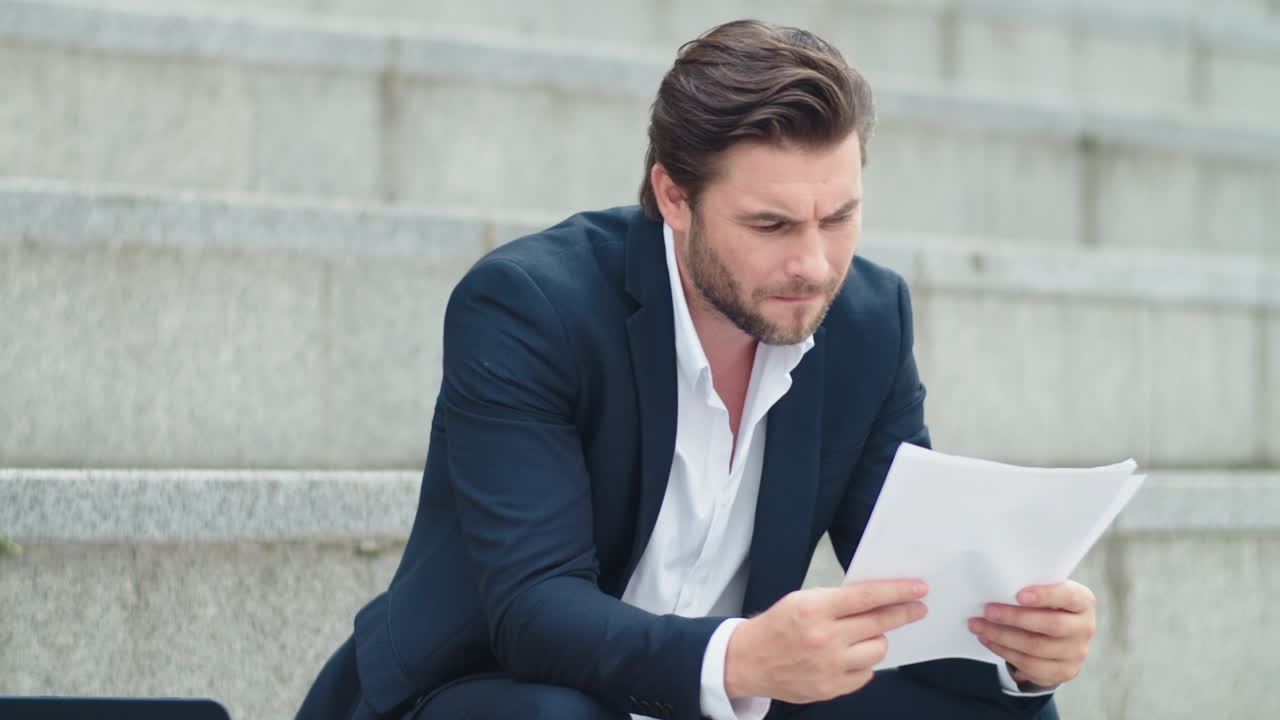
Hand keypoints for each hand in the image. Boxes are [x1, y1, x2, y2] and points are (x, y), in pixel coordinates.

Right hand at [725, 580, 927, 703]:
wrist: (748, 660)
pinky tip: (850, 656)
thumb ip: (837, 600)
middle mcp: (824, 638)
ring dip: (877, 640)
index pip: (867, 597)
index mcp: (814, 609)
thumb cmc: (776, 627)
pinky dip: (863, 663)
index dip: (898, 592)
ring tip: (864, 636)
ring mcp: (828, 666)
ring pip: (877, 650)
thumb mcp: (801, 599)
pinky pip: (865, 674)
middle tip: (917, 608)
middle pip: (879, 624)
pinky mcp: (830, 688)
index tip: (918, 589)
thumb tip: (875, 599)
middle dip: (903, 613)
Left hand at [968, 580, 1096, 686]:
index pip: (1068, 596)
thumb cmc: (1046, 605)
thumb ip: (1031, 587)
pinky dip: (1004, 651)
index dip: (1045, 596)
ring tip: (978, 626)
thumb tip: (995, 585)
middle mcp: (1085, 628)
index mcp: (1083, 601)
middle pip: (1050, 625)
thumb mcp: (1046, 592)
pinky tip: (987, 640)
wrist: (1060, 637)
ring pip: (1035, 647)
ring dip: (1001, 636)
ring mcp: (1077, 653)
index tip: (1019, 595)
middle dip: (1014, 617)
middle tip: (987, 610)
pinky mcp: (1064, 671)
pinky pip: (1030, 664)